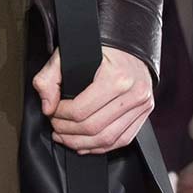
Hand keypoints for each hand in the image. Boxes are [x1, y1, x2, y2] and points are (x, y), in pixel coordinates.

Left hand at [32, 42, 153, 154]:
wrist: (129, 45)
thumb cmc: (100, 48)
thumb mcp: (69, 54)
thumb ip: (50, 78)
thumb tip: (48, 107)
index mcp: (116, 77)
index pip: (81, 110)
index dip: (60, 116)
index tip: (52, 113)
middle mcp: (133, 92)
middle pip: (93, 127)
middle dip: (67, 131)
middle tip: (56, 126)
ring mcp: (142, 104)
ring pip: (107, 139)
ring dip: (81, 143)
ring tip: (65, 138)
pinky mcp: (145, 112)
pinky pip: (122, 140)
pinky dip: (100, 147)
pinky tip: (84, 144)